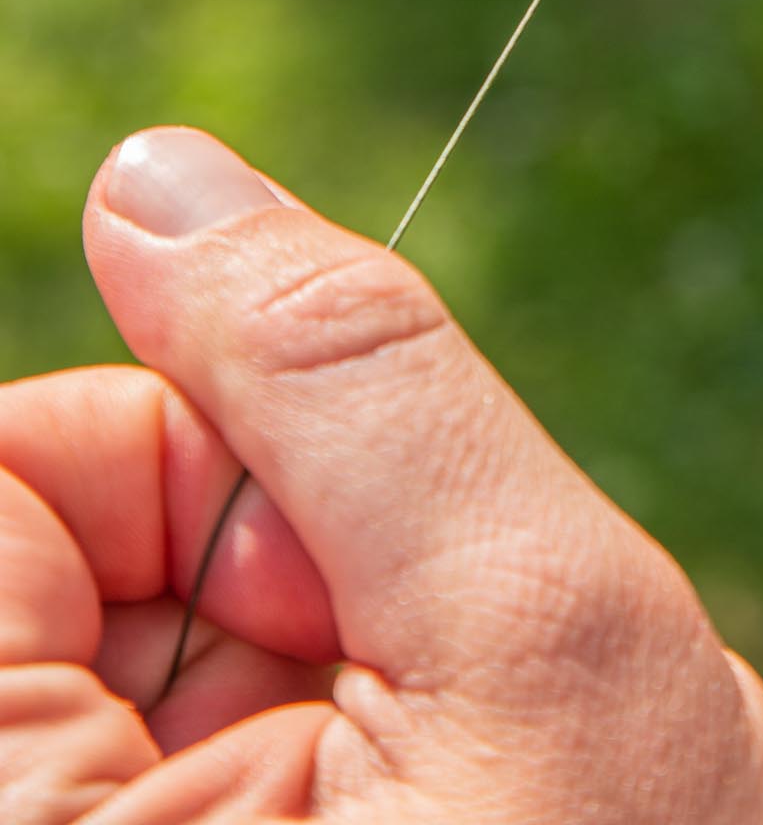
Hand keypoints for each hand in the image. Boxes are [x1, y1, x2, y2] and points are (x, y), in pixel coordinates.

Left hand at [0, 127, 762, 821]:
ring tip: (456, 768)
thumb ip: (344, 374)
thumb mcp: (534, 634)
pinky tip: (438, 790)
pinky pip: (214, 686)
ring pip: (153, 606)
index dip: (196, 441)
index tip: (351, 525)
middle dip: (268, 547)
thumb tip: (158, 175)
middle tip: (424, 685)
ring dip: (323, 621)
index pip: (7, 475)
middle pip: (70, 543)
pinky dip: (332, 685)